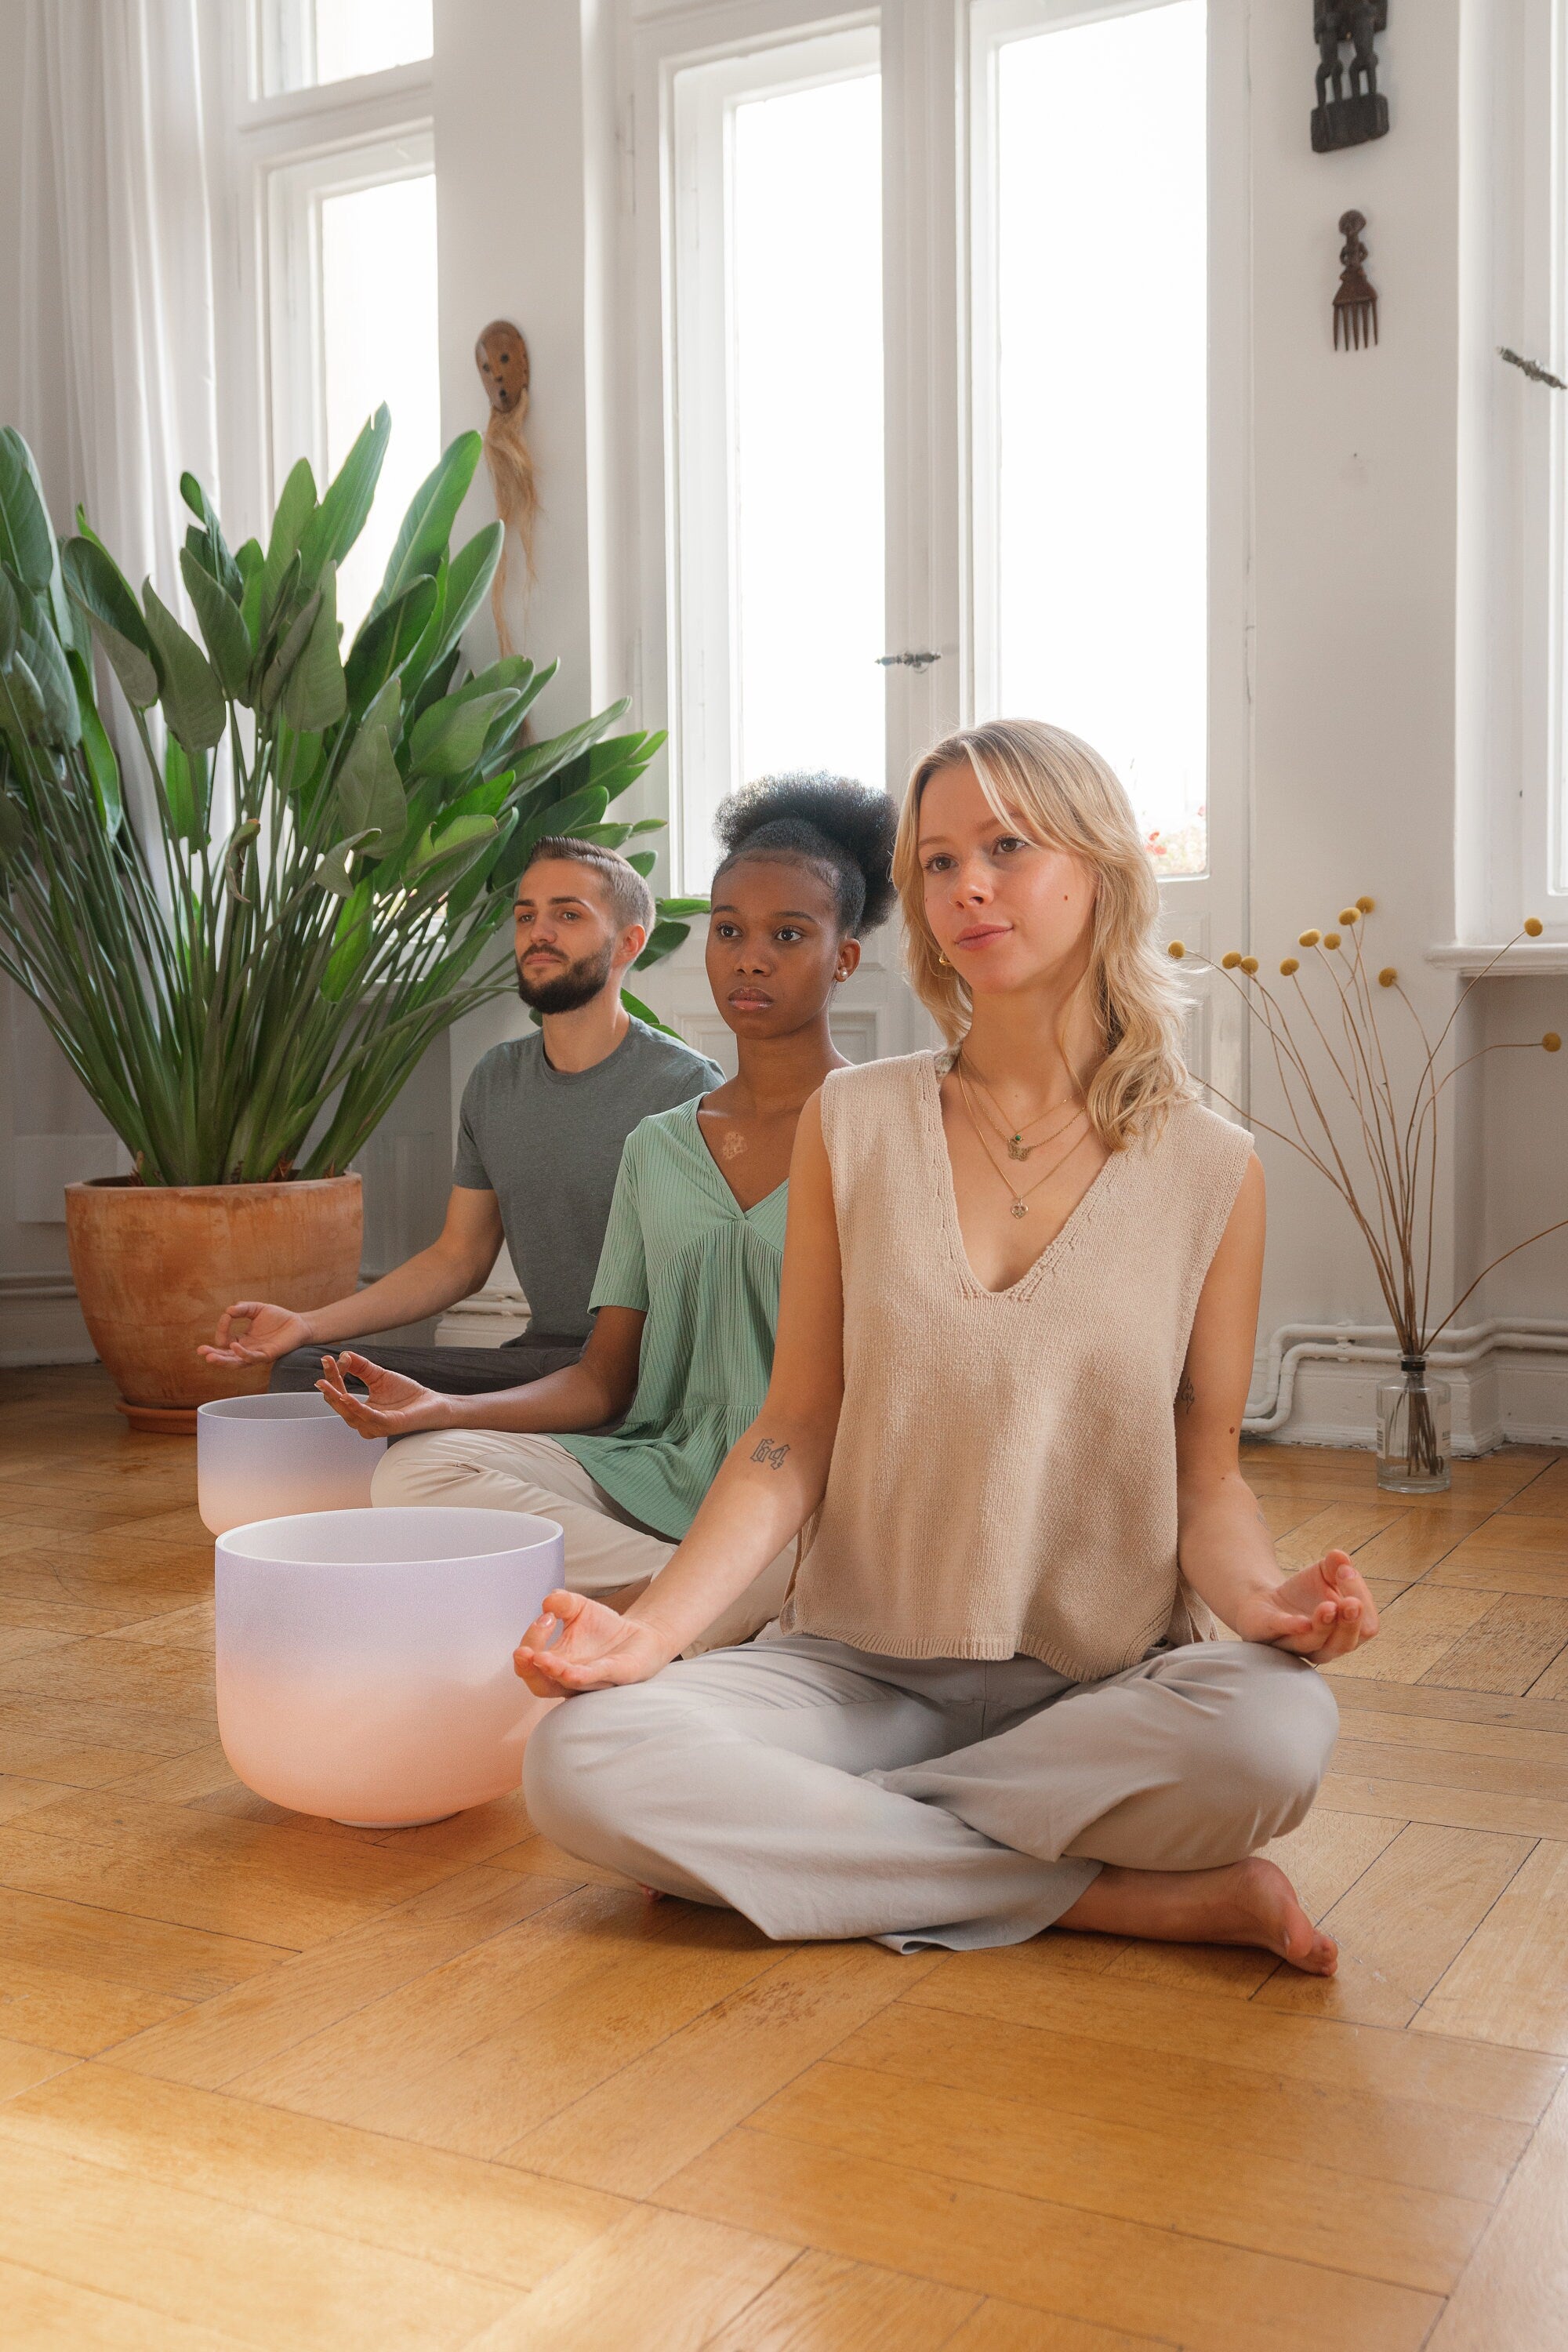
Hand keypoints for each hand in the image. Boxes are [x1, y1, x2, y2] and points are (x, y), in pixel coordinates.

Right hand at [198, 1299, 310, 1367]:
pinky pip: (253, 1358)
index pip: (225, 1340)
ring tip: (210, 1357)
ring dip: (223, 1360)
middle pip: (226, 1357)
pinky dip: (243, 1354)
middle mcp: (247, 1350)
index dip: (222, 1328)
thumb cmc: (278, 1318)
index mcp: (243, 1340)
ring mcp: (257, 1354)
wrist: (299, 1323)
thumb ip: (242, 1308)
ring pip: (237, 1362)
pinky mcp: (268, 1355)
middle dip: (213, 1354)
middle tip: (201, 1351)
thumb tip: (228, 1311)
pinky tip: (235, 1347)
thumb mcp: (256, 1309)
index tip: (227, 1315)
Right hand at [314, 1351, 454, 1437]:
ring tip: (327, 1383)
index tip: (326, 1359)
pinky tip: (346, 1396)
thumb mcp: (379, 1376)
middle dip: (330, 1385)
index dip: (332, 1377)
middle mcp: (364, 1421)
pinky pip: (368, 1417)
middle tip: (324, 1368)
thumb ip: (361, 1367)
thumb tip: (344, 1354)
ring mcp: (375, 1426)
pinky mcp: (388, 1426)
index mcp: (360, 1411)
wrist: (432, 1403)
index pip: (339, 1394)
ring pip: (349, 1413)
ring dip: (337, 1397)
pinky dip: (356, 1407)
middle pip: (340, 1404)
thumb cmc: (406, 1394)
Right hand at [514, 1589, 674, 1695]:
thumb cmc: (604, 1628)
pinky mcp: (614, 1676)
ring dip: (551, 1673)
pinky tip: (569, 1671)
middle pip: (539, 1684)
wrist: (640, 1634)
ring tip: (540, 1659)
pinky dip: (580, 1676)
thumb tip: (547, 1601)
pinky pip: (594, 1679)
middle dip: (527, 1668)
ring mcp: (590, 1680)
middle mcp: (568, 1676)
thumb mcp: (579, 1608)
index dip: (529, 1641)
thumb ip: (562, 1602)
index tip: (545, 1617)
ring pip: (563, 1686)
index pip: (529, 1662)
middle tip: (525, 1651)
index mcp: (556, 1661)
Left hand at [1233, 1549, 1379, 1662]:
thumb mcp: (1324, 1572)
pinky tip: (1303, 1622)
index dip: (1362, 1600)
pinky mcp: (1270, 1633)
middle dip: (1350, 1623)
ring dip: (1324, 1625)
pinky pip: (1283, 1633)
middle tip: (1351, 1603)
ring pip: (1316, 1644)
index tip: (1346, 1572)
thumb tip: (1341, 1557)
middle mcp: (1326, 1646)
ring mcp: (1296, 1644)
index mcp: (1346, 1632)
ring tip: (1328, 1607)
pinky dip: (1293, 1627)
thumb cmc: (1304, 1592)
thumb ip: (1336, 1565)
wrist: (1266, 1600)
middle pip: (1346, 1642)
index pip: (1367, 1625)